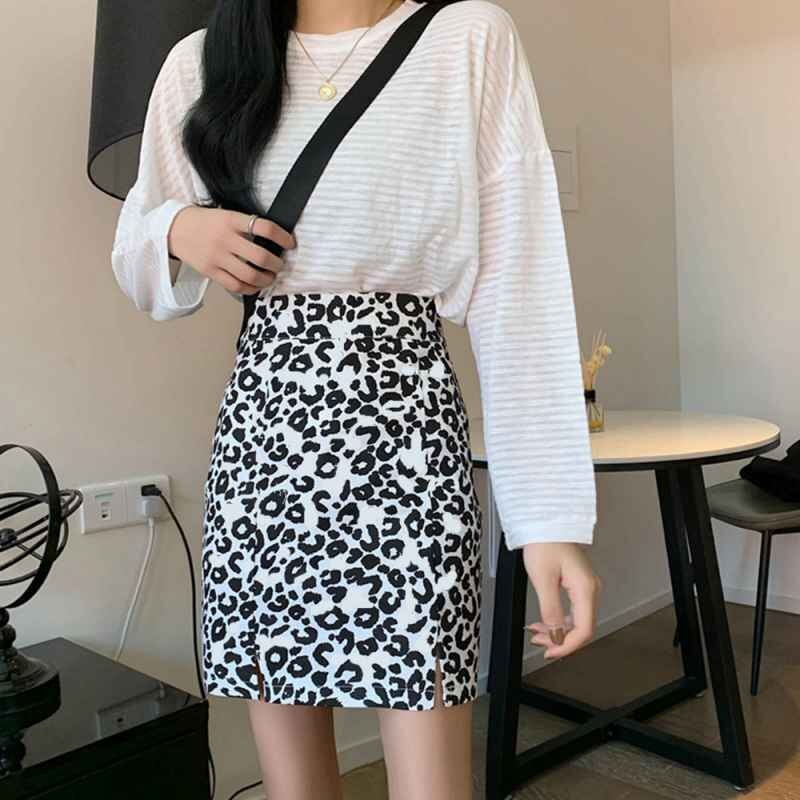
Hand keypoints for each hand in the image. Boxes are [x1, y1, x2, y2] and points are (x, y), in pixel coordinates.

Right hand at [167, 207, 295, 294]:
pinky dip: (250, 288)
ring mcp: (217, 257)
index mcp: (232, 220)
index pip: (265, 228)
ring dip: (266, 279)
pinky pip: (235, 285)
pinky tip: (255, 285)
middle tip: (279, 265)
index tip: (290, 243)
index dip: (282, 237)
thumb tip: (272, 240)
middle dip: (276, 264)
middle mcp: (226, 239)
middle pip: (260, 257)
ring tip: (270, 277)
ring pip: (250, 275)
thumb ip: (245, 225)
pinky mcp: (210, 271)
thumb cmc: (204, 222)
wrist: (173, 229)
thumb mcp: (225, 215)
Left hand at [522, 542, 600, 659]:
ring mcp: (586, 586)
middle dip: (560, 640)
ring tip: (537, 634)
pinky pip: (573, 610)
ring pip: (577, 620)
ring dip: (558, 631)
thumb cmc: (544, 543)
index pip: (584, 630)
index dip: (567, 646)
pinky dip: (559, 620)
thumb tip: (557, 635)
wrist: (546, 521)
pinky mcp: (579, 584)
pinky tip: (545, 622)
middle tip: (539, 643)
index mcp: (585, 588)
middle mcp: (591, 589)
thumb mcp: (542, 579)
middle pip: (582, 628)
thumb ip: (551, 610)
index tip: (549, 652)